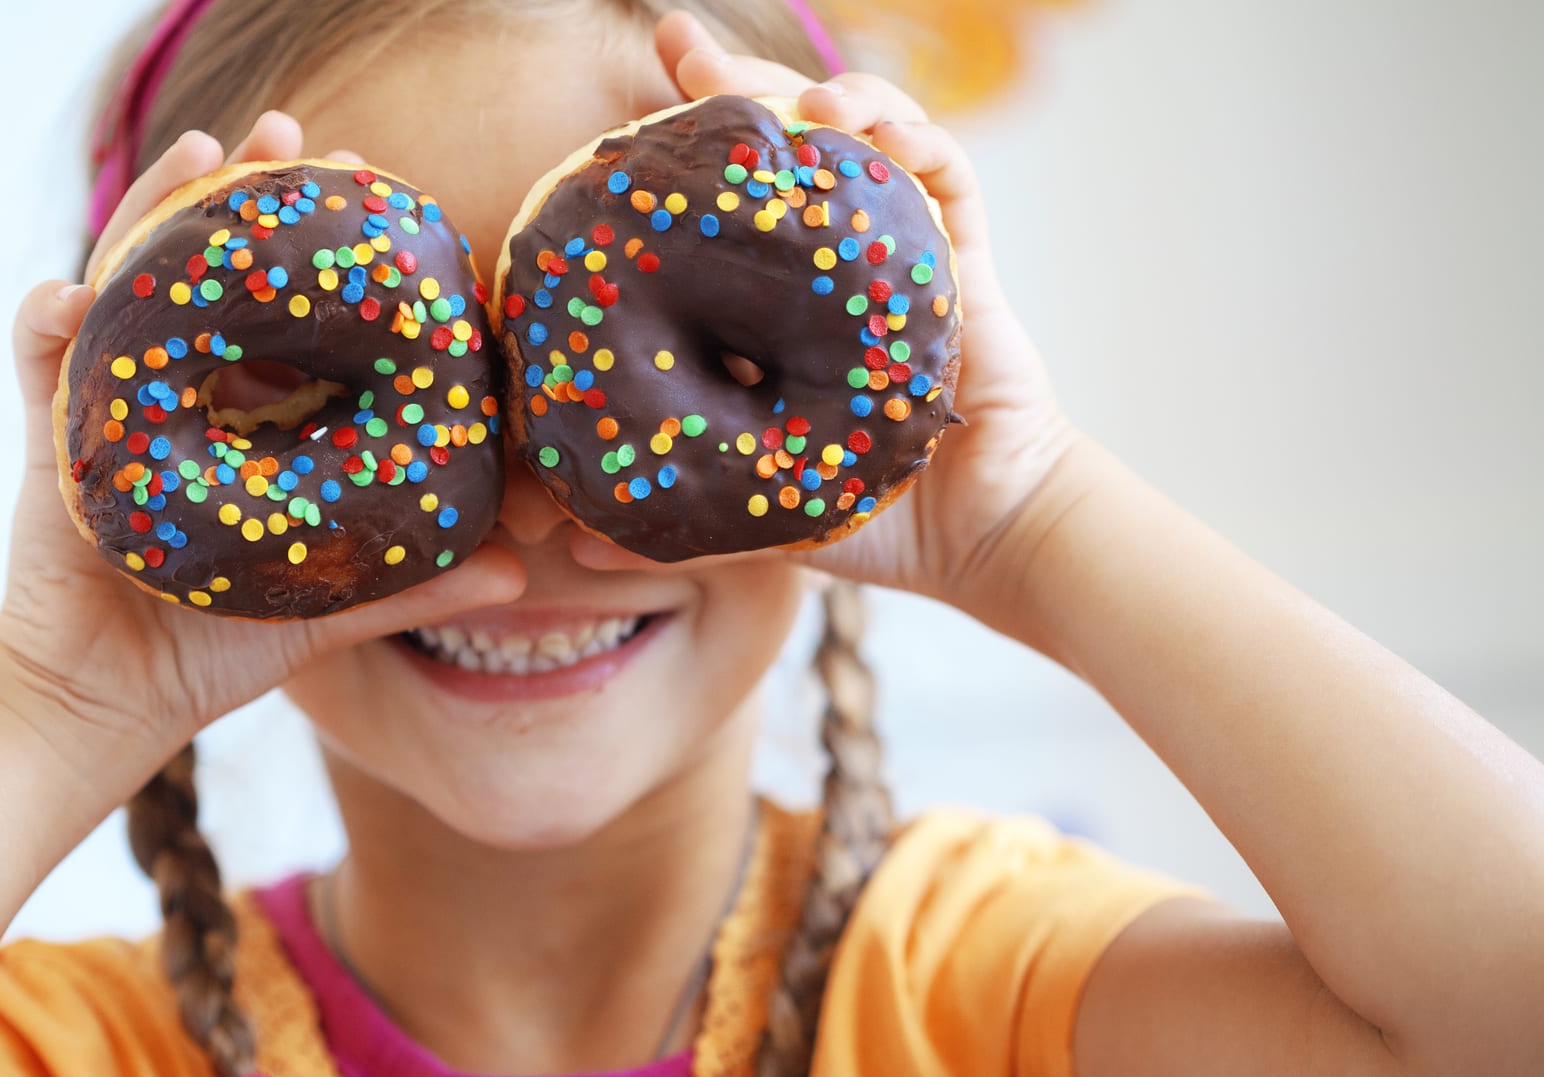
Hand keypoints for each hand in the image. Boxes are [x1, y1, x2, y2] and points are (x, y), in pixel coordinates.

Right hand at [0, 115, 523, 753]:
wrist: (105, 704)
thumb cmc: (211, 652)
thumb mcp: (322, 607)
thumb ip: (411, 582)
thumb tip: (521, 570)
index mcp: (242, 420)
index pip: (281, 311)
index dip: (319, 250)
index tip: (371, 189)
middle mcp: (177, 395)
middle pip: (203, 269)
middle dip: (243, 194)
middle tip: (292, 136)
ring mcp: (109, 404)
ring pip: (127, 283)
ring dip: (155, 212)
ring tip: (199, 151)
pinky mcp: (49, 439)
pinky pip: (37, 364)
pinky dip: (47, 324)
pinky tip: (69, 294)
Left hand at [641, 14, 1084, 624]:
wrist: (980, 539)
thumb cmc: (873, 521)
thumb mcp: (755, 512)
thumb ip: (676, 516)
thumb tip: (574, 549)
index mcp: (777, 307)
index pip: (720, 209)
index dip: (676, 153)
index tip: (618, 117)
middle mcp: (833, 266)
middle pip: (784, 149)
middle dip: (734, 86)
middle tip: (679, 47)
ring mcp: (900, 252)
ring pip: (862, 140)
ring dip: (827, 97)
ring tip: (794, 95)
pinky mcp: (963, 261)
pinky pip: (946, 176)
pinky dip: (916, 138)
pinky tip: (877, 128)